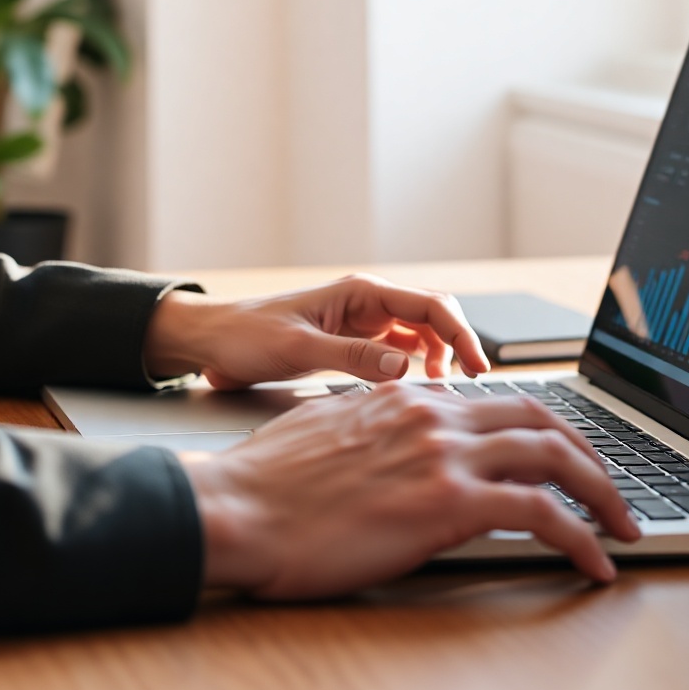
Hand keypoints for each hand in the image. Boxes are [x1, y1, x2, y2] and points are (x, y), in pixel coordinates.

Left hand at [143, 275, 489, 387]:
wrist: (212, 343)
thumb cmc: (245, 335)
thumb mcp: (297, 347)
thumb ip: (350, 357)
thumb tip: (403, 366)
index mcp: (359, 293)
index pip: (430, 304)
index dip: (461, 333)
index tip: (477, 366)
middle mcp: (367, 306)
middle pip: (434, 317)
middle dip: (457, 346)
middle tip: (471, 385)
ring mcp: (361, 327)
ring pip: (420, 338)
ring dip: (438, 360)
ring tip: (443, 394)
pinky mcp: (352, 347)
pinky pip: (398, 356)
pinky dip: (415, 373)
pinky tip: (413, 396)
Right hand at [182, 384, 639, 593]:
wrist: (238, 508)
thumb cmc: (265, 485)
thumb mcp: (323, 431)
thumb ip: (368, 428)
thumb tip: (385, 444)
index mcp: (404, 397)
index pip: (498, 400)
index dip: (546, 430)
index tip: (569, 459)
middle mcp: (432, 414)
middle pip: (543, 421)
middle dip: (591, 457)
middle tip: (615, 495)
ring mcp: (442, 455)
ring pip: (556, 458)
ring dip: (604, 495)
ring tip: (626, 531)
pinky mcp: (447, 504)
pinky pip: (541, 515)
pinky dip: (582, 538)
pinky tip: (597, 565)